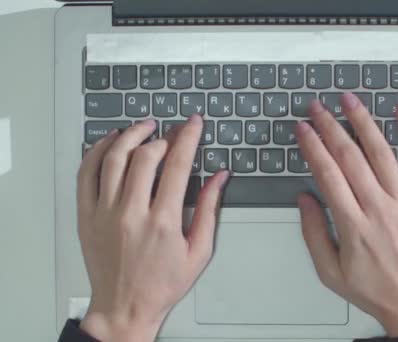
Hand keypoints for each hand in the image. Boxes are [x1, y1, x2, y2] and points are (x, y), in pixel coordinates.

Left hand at [76, 116, 228, 341]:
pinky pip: (86, 174)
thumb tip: (219, 177)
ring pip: (113, 159)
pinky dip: (97, 151)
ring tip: (144, 127)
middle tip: (173, 130)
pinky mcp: (86, 216)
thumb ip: (209, 210)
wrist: (124, 307)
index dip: (187, 138)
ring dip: (130, 136)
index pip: (177, 165)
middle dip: (163, 135)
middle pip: (145, 157)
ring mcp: (104, 213)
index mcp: (163, 222)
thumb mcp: (199, 251)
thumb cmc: (163, 283)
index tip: (193, 124)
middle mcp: (131, 213)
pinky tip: (110, 141)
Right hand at [296, 93, 397, 336]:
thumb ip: (314, 233)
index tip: (302, 128)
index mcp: (353, 225)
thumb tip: (305, 198)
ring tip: (348, 100)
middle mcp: (378, 208)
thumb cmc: (374, 291)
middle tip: (317, 107)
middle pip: (350, 157)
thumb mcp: (330, 272)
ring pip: (381, 153)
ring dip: (363, 122)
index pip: (327, 174)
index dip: (312, 146)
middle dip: (330, 127)